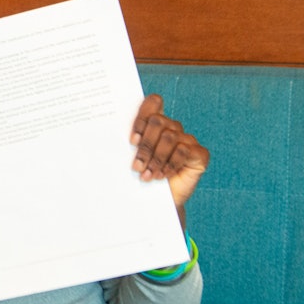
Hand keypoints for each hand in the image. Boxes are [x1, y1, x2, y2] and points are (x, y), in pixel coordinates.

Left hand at [131, 94, 209, 222]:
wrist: (155, 201)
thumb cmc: (140, 175)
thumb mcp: (129, 158)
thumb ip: (126, 142)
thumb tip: (103, 134)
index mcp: (155, 123)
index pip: (154, 102)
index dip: (142, 117)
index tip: (131, 140)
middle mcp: (173, 128)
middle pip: (159, 121)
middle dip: (145, 145)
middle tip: (136, 166)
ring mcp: (188, 140)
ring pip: (169, 137)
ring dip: (156, 159)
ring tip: (147, 175)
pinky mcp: (200, 154)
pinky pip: (184, 151)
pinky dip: (170, 165)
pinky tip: (161, 176)